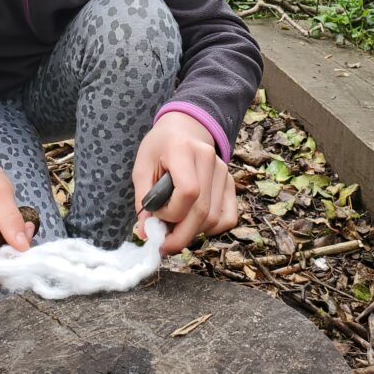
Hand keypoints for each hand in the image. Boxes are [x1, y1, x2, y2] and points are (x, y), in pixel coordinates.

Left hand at [132, 111, 237, 254]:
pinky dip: (210, 229)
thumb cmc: (158, 148)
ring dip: (192, 232)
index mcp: (184, 149)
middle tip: (163, 244)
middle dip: (180, 235)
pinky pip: (227, 218)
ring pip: (214, 219)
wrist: (182, 130)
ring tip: (174, 226)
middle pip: (203, 211)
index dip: (171, 212)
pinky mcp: (231, 183)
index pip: (188, 192)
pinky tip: (193, 223)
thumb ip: (143, 200)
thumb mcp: (142, 168)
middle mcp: (210, 159)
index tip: (154, 215)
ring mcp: (224, 171)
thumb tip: (147, 233)